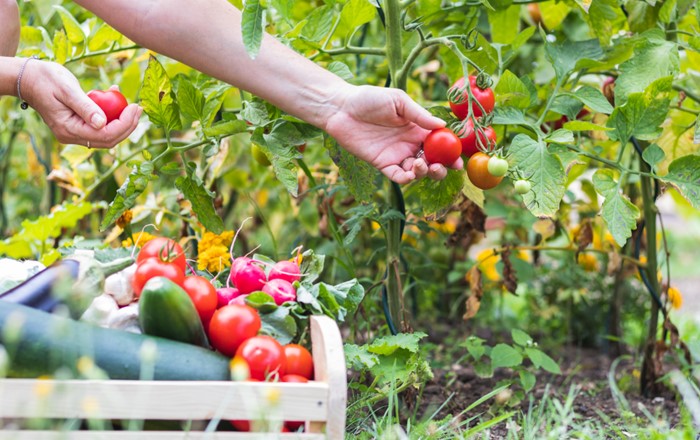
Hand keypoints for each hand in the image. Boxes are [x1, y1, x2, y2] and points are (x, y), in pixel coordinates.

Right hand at [21, 60, 140, 147]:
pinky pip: (100, 125)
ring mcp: (75, 133)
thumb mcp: (67, 89)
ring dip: (121, 121)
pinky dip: (111, 114)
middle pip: (108, 139)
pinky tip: (114, 95)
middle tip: (139, 108)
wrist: (28, 78)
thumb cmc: (46, 79)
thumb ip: (85, 107)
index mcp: (69, 130)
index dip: (124, 124)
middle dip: (127, 125)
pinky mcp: (78, 126)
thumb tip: (102, 123)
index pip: (105, 135)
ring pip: (106, 134)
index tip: (135, 107)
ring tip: (131, 103)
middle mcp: (72, 136)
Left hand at [324, 85, 463, 183]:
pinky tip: (410, 173)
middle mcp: (410, 144)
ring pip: (417, 172)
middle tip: (442, 167)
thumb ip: (419, 115)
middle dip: (441, 168)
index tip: (458, 159)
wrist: (342, 108)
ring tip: (420, 164)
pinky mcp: (382, 164)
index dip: (450, 153)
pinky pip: (397, 177)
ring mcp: (397, 155)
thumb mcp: (398, 101)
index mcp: (418, 128)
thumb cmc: (370, 99)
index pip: (440, 144)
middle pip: (432, 161)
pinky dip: (406, 179)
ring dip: (424, 172)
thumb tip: (442, 125)